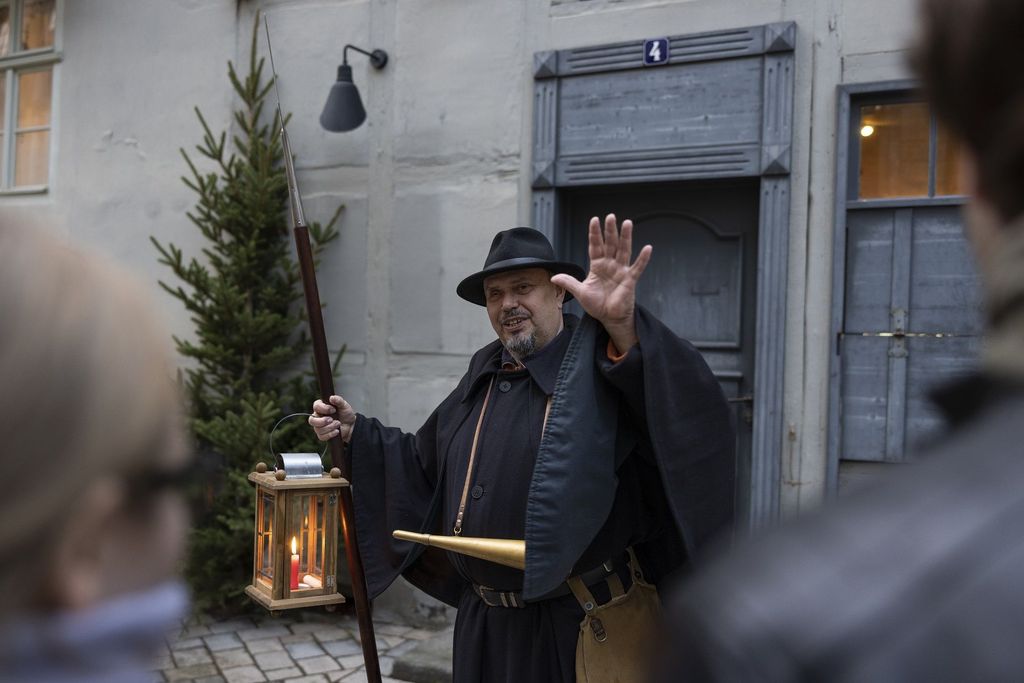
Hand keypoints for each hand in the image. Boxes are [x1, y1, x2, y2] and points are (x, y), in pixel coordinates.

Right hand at [309, 395, 356, 443]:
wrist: (351, 425)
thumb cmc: (346, 414)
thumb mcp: (344, 405)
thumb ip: (338, 400)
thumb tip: (332, 397)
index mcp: (321, 407)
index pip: (316, 406)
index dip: (323, 408)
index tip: (333, 410)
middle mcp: (318, 417)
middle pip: (312, 420)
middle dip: (322, 421)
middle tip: (331, 419)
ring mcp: (319, 427)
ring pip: (318, 429)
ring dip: (329, 427)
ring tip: (338, 424)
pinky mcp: (322, 435)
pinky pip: (322, 436)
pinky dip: (330, 434)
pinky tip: (337, 431)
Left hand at [550, 214, 651, 352]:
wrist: (609, 318)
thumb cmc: (597, 305)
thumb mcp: (580, 293)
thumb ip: (569, 283)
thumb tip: (553, 277)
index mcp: (598, 266)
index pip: (595, 246)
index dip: (595, 234)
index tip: (594, 220)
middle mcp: (610, 265)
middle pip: (611, 244)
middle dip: (610, 230)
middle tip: (611, 216)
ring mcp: (621, 271)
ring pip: (624, 250)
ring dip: (626, 237)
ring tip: (627, 223)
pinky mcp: (630, 280)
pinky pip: (637, 267)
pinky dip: (643, 259)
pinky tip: (648, 248)